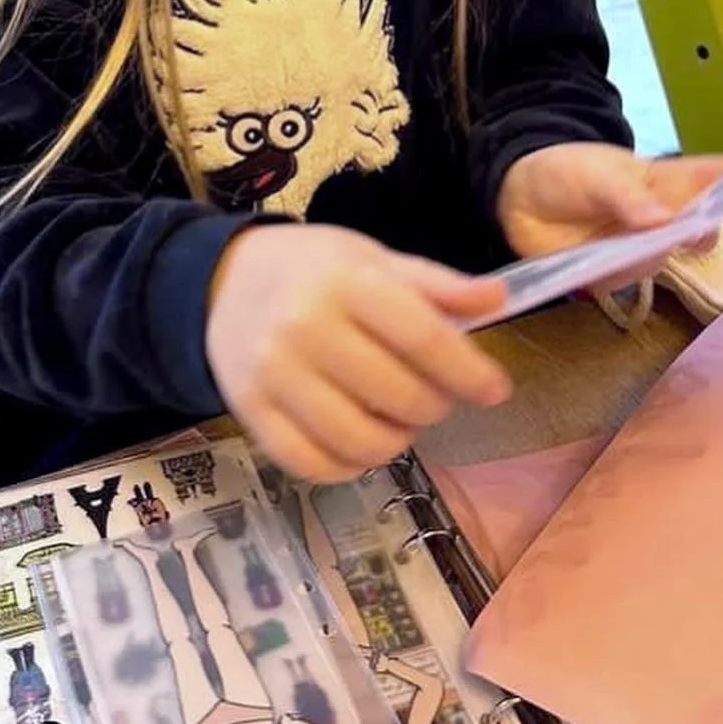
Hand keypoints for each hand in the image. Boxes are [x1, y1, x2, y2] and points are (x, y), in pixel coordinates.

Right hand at [206, 225, 509, 483]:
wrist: (223, 281)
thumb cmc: (313, 269)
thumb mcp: (372, 258)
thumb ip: (435, 284)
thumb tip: (498, 299)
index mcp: (344, 281)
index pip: (422, 337)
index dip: (469, 371)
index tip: (495, 390)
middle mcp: (304, 327)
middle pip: (399, 395)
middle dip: (435, 405)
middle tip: (433, 395)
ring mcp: (273, 376)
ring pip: (360, 440)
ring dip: (397, 440)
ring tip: (398, 420)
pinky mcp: (249, 413)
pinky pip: (314, 465)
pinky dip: (350, 465)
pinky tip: (359, 441)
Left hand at [495, 144, 722, 279]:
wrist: (518, 198)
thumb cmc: (568, 172)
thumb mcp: (597, 175)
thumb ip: (628, 196)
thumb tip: (664, 219)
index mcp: (671, 182)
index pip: (719, 182)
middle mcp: (666, 218)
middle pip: (701, 231)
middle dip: (696, 235)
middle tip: (685, 232)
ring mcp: (641, 248)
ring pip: (660, 261)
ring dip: (640, 257)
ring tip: (612, 241)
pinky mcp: (614, 274)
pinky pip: (624, 282)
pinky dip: (610, 275)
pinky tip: (592, 263)